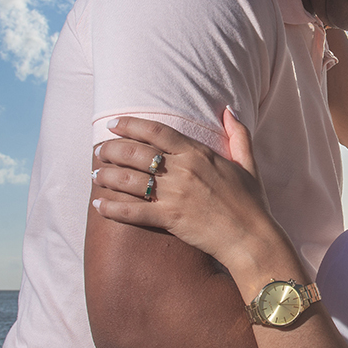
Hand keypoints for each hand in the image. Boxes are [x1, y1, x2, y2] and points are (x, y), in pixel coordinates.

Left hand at [93, 111, 284, 270]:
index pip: (157, 131)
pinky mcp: (169, 218)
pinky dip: (112, 207)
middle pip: (136, 152)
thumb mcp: (248, 164)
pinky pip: (132, 211)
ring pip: (129, 179)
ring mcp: (174, 194)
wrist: (252, 238)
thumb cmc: (252, 202)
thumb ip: (238, 134)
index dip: (131, 125)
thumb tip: (229, 109)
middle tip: (99, 151)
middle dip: (111, 149)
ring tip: (95, 175)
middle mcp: (183, 170)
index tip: (113, 124)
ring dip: (107, 176)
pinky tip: (99, 205)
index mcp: (199, 153)